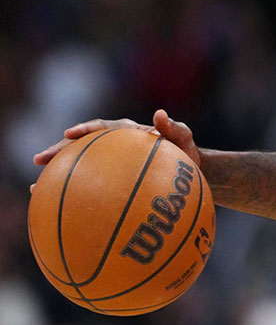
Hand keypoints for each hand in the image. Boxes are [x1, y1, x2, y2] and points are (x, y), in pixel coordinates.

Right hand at [32, 109, 200, 177]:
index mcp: (128, 132)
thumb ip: (173, 127)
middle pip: (81, 146)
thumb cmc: (187, 152)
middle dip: (58, 151)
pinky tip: (60, 209)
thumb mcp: (184, 138)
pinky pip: (91, 186)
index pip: (102, 127)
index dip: (85, 129)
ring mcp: (112, 163)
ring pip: (80, 166)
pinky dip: (74, 193)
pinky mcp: (114, 180)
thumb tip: (160, 114)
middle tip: (38, 160)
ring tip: (35, 187)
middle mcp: (115, 146)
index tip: (69, 134)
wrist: (192, 170)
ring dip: (58, 173)